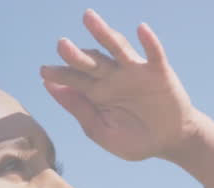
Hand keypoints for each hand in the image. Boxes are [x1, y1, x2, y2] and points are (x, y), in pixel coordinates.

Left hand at [40, 10, 204, 163]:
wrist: (169, 143)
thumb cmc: (134, 139)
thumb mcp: (102, 131)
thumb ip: (80, 110)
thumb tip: (53, 88)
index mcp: (96, 92)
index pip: (74, 79)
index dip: (59, 74)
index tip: (44, 72)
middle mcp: (113, 77)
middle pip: (91, 60)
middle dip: (76, 54)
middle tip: (61, 45)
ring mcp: (135, 72)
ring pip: (117, 48)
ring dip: (103, 33)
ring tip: (88, 17)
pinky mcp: (158, 72)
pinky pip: (153, 54)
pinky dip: (149, 41)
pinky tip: (141, 29)